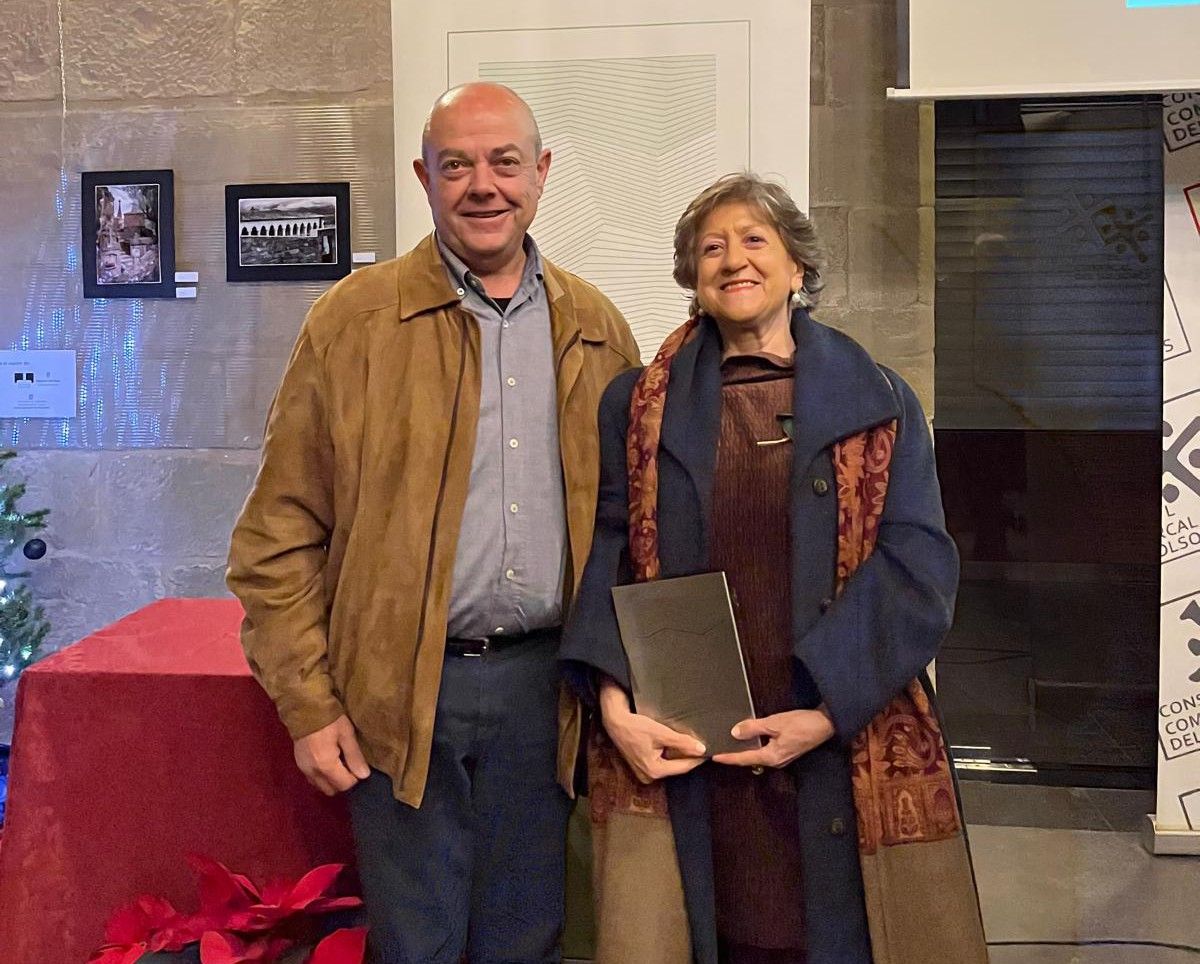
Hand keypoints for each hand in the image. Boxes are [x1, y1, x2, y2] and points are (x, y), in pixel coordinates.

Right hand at [294, 714, 370, 795]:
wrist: (304, 707)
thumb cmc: (329, 718)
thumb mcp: (346, 734)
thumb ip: (355, 756)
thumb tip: (364, 776)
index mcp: (325, 765)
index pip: (344, 785)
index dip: (355, 778)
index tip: (358, 766)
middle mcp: (312, 772)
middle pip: (331, 790)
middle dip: (342, 782)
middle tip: (349, 766)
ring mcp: (303, 769)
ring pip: (321, 786)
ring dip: (331, 780)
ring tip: (339, 763)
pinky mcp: (299, 764)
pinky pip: (313, 779)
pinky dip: (322, 776)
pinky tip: (327, 761)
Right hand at [599, 679, 706, 783]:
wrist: (615, 721)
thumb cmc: (636, 727)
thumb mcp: (661, 733)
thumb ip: (682, 742)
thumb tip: (701, 749)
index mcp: (654, 771)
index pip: (683, 767)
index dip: (696, 758)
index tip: (708, 751)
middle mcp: (649, 776)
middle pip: (676, 766)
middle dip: (687, 756)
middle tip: (701, 745)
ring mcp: (644, 772)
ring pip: (669, 764)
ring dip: (678, 754)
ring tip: (690, 743)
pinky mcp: (641, 765)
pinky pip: (661, 761)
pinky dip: (668, 754)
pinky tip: (675, 744)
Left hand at [711, 706, 835, 769]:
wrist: (826, 724)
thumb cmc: (801, 724)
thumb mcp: (775, 723)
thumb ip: (754, 728)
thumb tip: (735, 733)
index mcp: (771, 757)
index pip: (744, 759)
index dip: (728, 758)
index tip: (714, 757)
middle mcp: (775, 761)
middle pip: (750, 759)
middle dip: (735, 754)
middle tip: (719, 748)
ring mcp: (782, 757)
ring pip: (758, 754)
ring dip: (745, 749)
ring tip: (730, 743)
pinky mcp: (786, 750)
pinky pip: (765, 750)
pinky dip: (755, 745)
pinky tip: (749, 738)